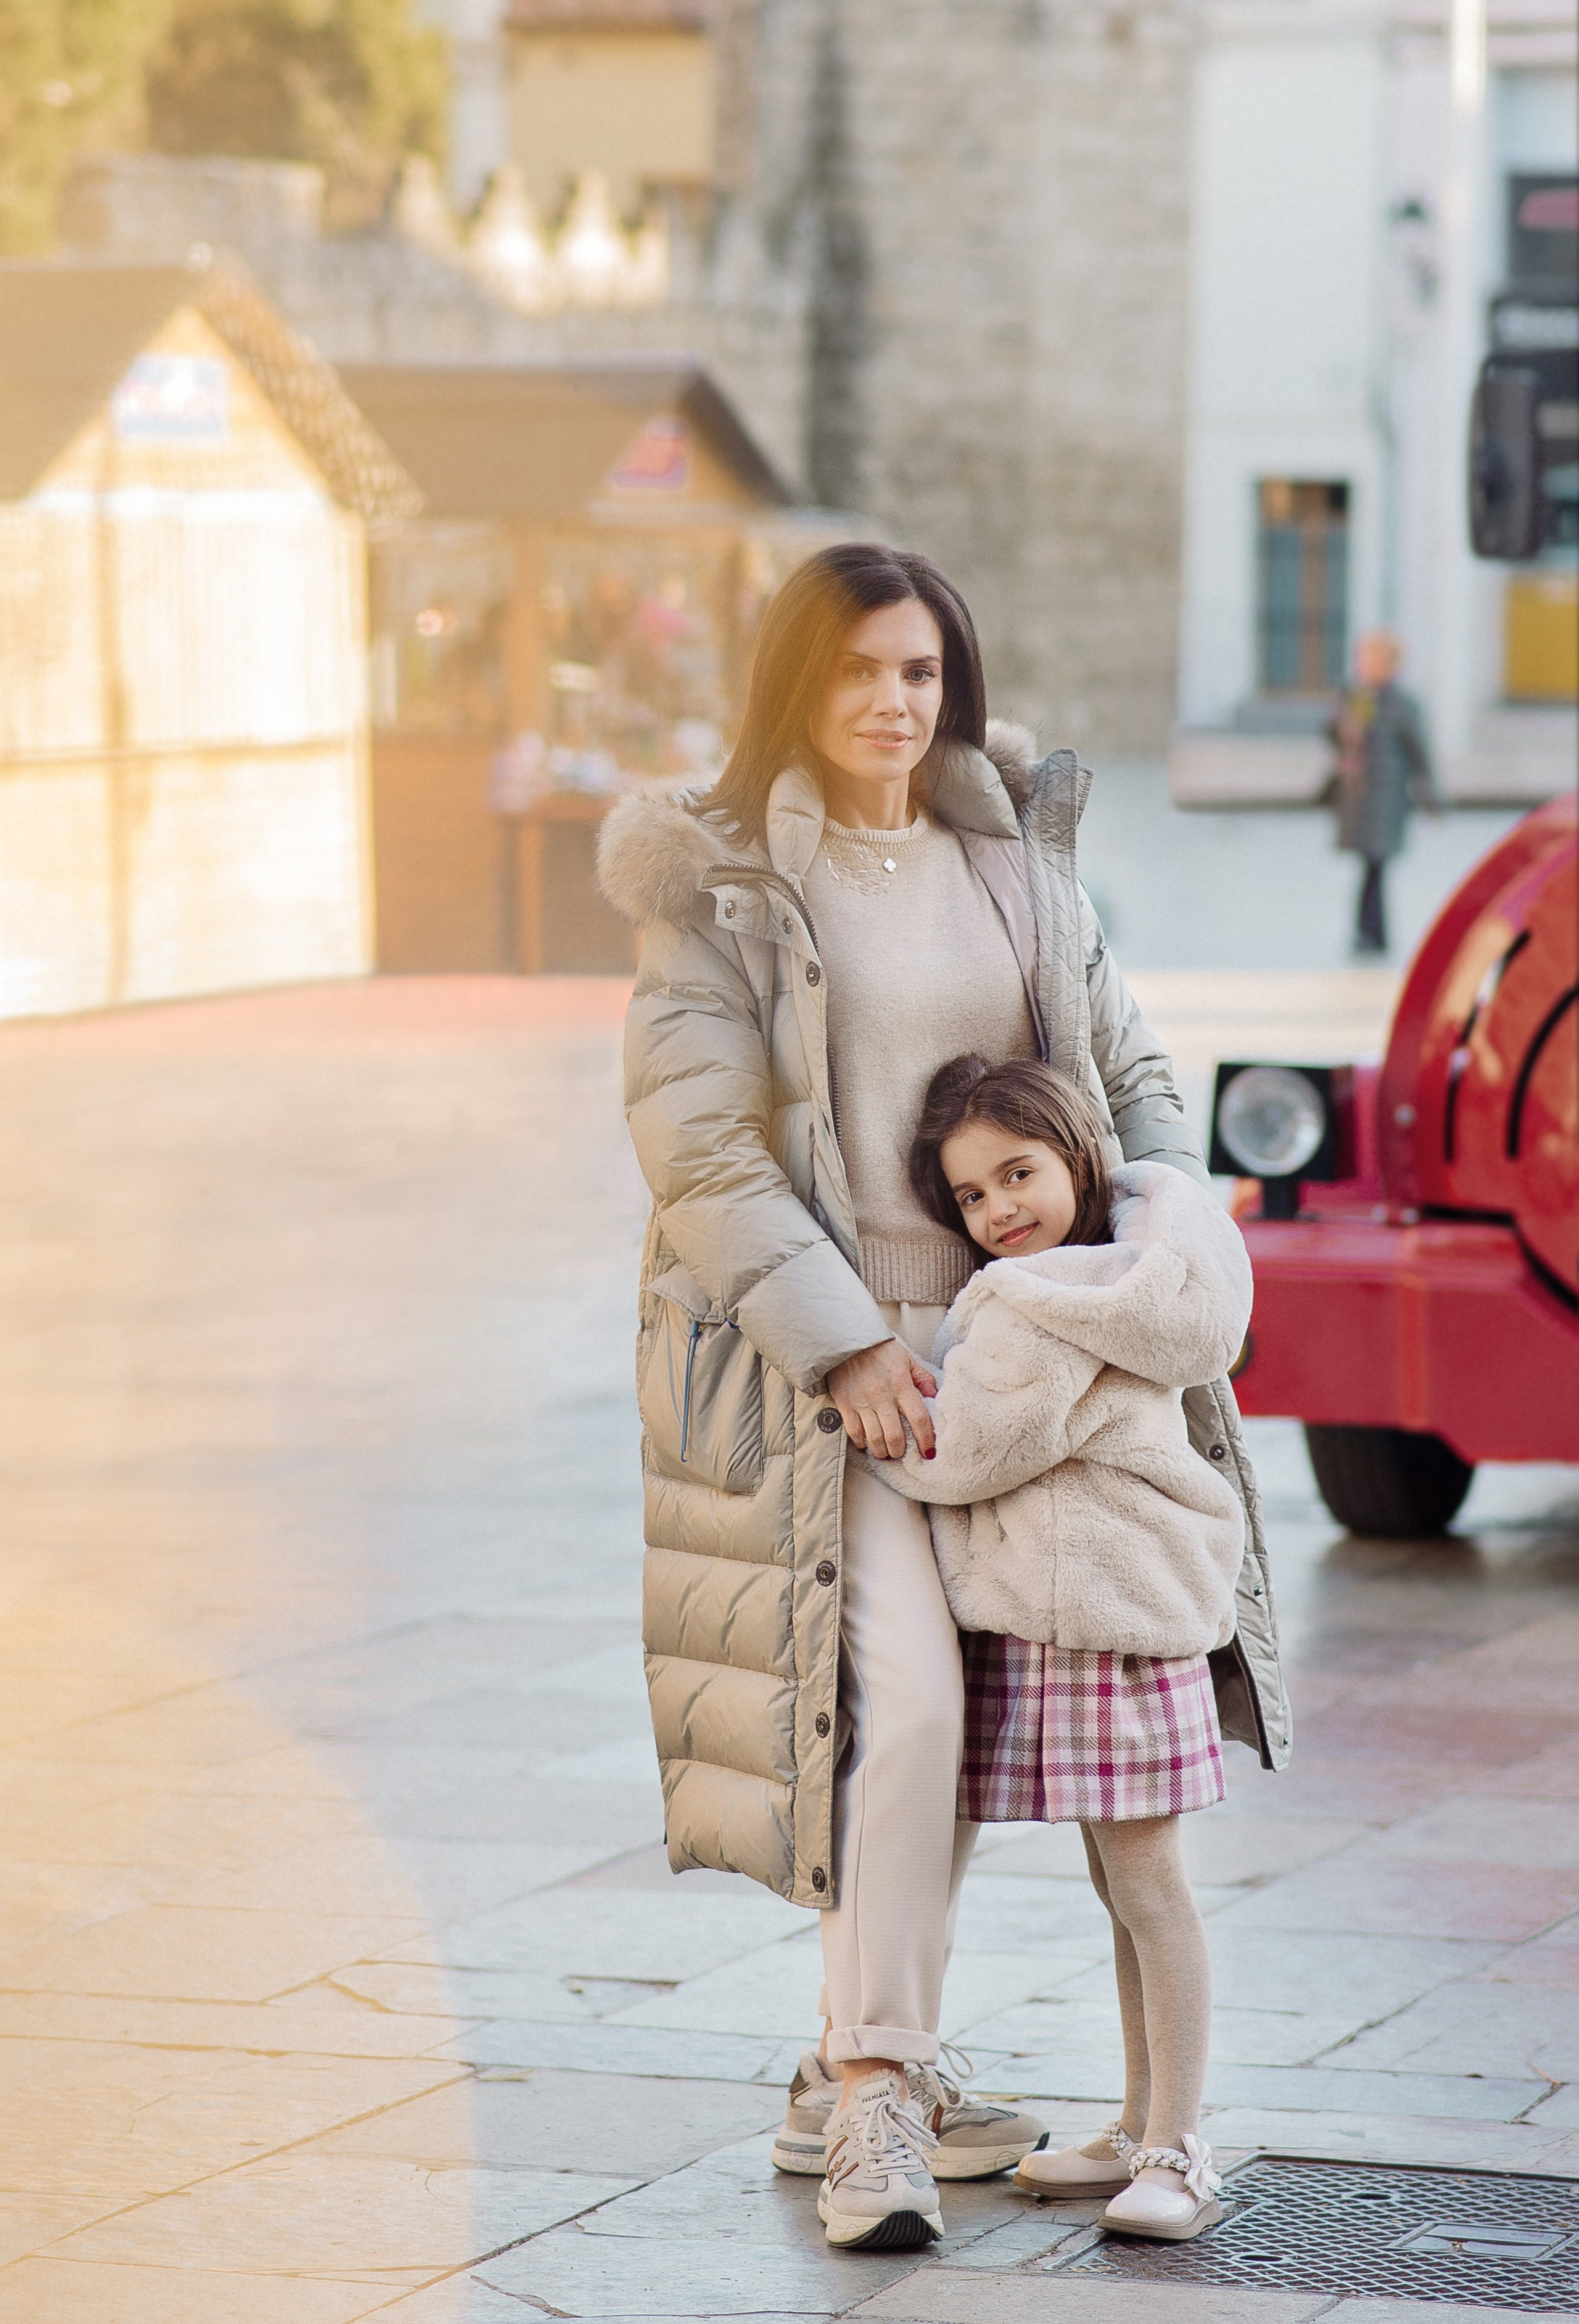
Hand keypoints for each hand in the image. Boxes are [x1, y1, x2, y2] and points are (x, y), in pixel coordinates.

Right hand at [827, 1338, 936, 1459]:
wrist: (847, 1340)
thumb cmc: (880, 1350)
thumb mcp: (907, 1359)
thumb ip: (923, 1378)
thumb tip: (934, 1397)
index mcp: (901, 1384)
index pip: (918, 1418)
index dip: (926, 1439)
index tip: (929, 1452)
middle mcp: (882, 1395)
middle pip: (895, 1436)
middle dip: (900, 1451)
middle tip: (902, 1453)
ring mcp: (862, 1401)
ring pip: (874, 1439)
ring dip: (882, 1451)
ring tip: (886, 1452)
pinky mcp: (845, 1404)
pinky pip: (854, 1432)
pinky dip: (862, 1443)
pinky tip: (867, 1443)